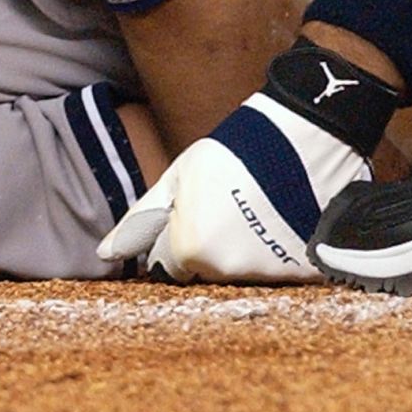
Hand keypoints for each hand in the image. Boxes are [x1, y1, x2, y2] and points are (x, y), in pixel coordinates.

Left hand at [97, 92, 370, 282]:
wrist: (306, 136)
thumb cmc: (235, 151)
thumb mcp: (179, 176)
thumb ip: (140, 218)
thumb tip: (105, 253)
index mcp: (188, 247)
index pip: (167, 263)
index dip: (179, 232)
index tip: (199, 207)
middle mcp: (225, 270)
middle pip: (203, 272)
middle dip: (208, 246)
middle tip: (230, 206)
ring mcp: (266, 275)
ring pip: (238, 274)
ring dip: (242, 250)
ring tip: (258, 209)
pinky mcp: (302, 273)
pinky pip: (276, 272)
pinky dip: (276, 253)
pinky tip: (282, 221)